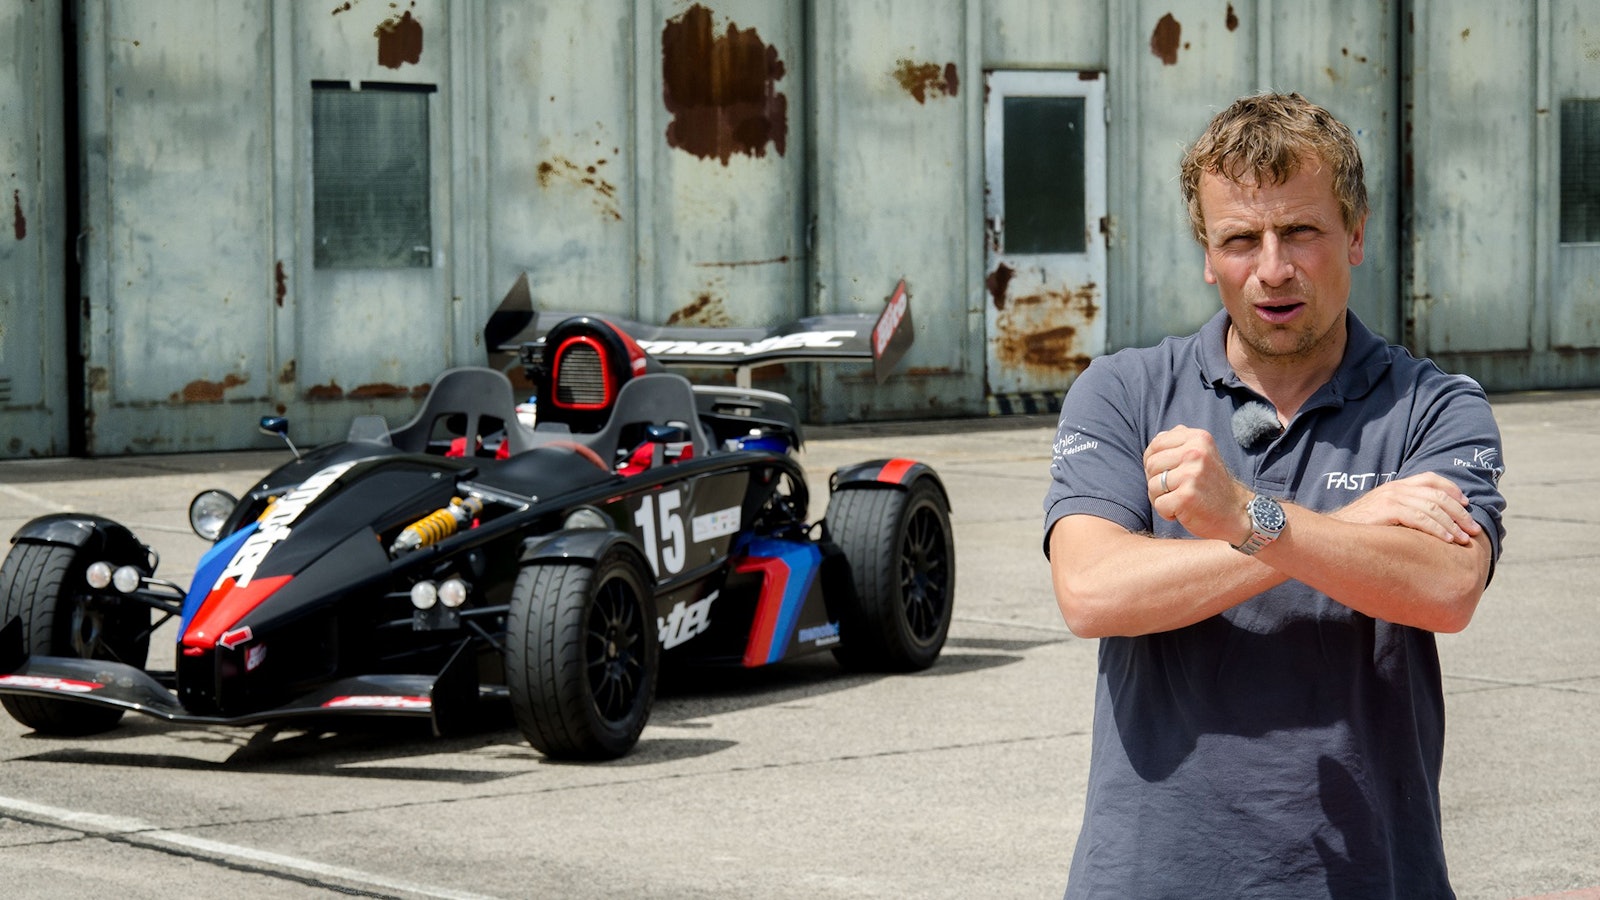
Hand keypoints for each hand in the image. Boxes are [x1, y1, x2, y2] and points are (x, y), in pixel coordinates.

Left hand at [1143, 426, 1252, 543]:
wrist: (1236, 512)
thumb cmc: (1211, 485)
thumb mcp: (1203, 454)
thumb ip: (1181, 442)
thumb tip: (1158, 437)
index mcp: (1198, 438)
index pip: (1156, 444)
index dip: (1153, 461)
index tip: (1168, 473)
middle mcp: (1196, 452)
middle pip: (1151, 464)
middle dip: (1156, 481)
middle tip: (1175, 490)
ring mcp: (1191, 474)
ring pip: (1152, 485)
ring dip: (1160, 498)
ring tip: (1180, 500)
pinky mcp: (1186, 496)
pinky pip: (1158, 504)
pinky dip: (1166, 512)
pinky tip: (1183, 511)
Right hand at [1330, 472, 1480, 544]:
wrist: (1331, 533)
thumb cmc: (1358, 529)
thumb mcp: (1381, 514)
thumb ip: (1402, 512)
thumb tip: (1427, 525)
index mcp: (1396, 486)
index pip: (1431, 479)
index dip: (1452, 490)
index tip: (1466, 506)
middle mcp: (1396, 488)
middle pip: (1438, 494)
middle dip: (1460, 513)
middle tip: (1473, 530)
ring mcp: (1392, 497)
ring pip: (1433, 507)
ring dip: (1453, 524)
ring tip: (1463, 539)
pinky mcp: (1388, 510)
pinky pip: (1421, 518)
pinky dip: (1437, 529)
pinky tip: (1446, 540)